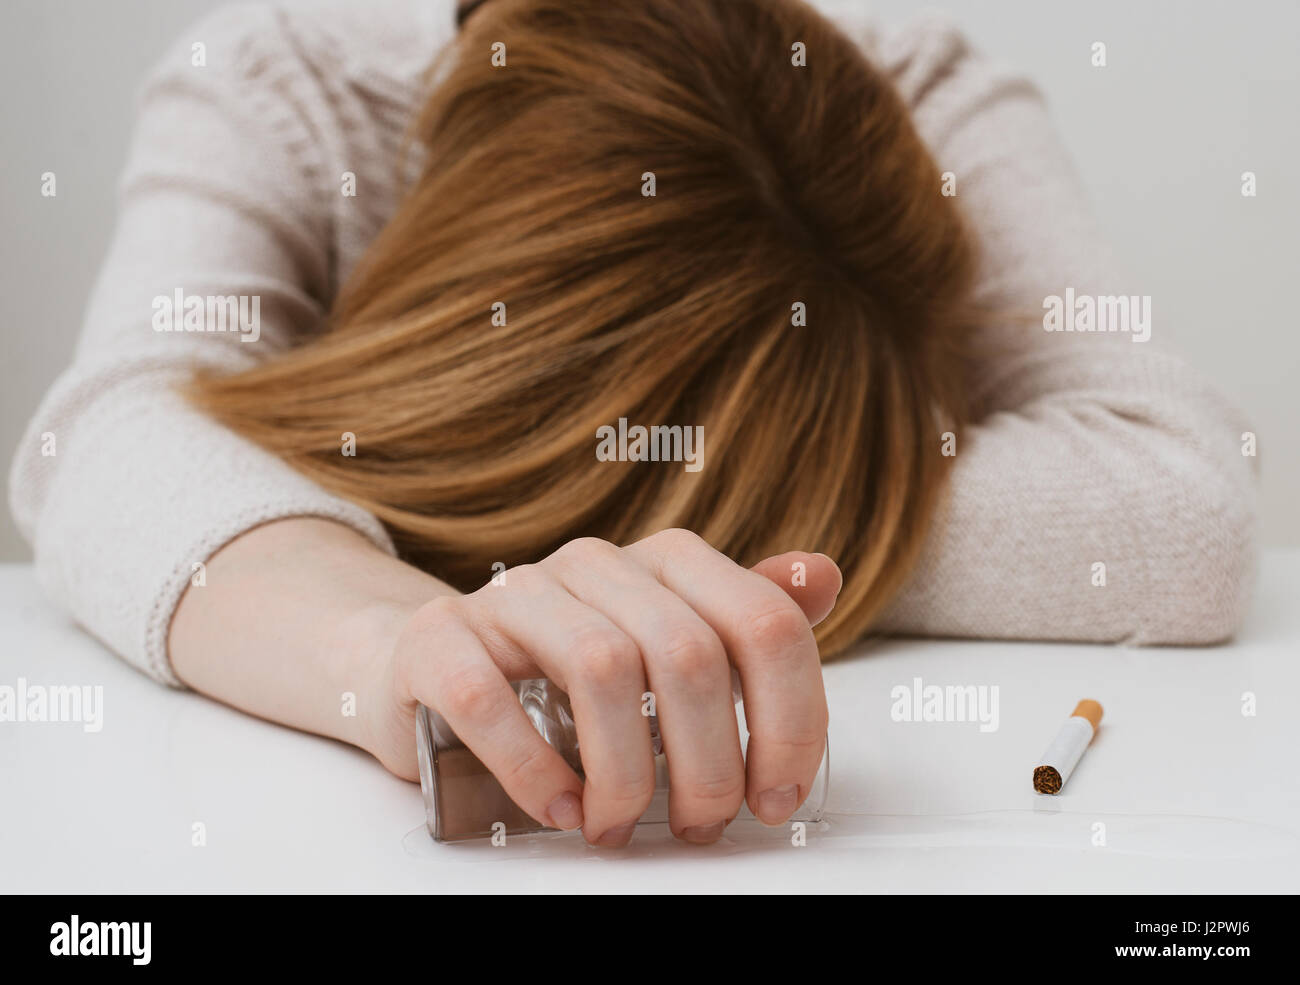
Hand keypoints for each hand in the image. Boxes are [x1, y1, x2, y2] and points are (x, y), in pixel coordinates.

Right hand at [375, 528, 839, 845]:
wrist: (440, 661)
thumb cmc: (568, 664)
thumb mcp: (670, 639)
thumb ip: (747, 619)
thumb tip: (823, 578)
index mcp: (668, 560)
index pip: (765, 625)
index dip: (790, 721)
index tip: (775, 796)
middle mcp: (597, 563)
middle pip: (689, 656)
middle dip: (708, 765)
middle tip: (696, 823)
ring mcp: (514, 594)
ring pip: (601, 670)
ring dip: (625, 773)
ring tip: (619, 824)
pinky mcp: (440, 638)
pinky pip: (491, 700)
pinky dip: (534, 770)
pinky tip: (561, 808)